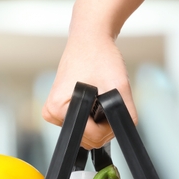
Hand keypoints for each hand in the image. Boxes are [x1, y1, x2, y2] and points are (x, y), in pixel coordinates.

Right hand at [41, 29, 137, 148]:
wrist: (90, 39)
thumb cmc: (99, 56)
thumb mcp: (120, 86)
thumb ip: (127, 113)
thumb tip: (126, 130)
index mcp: (59, 108)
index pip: (91, 136)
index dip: (109, 126)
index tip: (112, 106)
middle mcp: (52, 113)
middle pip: (87, 139)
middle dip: (104, 125)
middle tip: (108, 100)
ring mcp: (53, 113)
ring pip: (85, 135)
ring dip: (99, 122)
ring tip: (100, 96)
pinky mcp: (58, 110)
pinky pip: (81, 125)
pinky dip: (92, 117)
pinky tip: (93, 99)